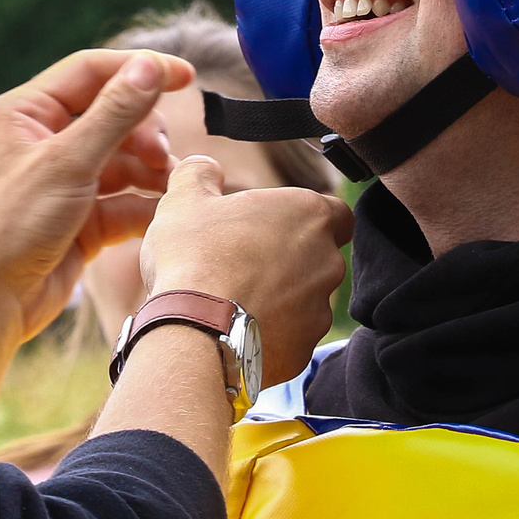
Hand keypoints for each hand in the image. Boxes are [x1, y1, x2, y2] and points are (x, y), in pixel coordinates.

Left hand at [0, 49, 196, 342]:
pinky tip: (165, 212)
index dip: (140, 69)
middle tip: (162, 156)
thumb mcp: (68, 162)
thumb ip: (115, 113)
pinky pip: (124, 199)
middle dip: (146, 132)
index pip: (91, 71)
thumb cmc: (12, 226)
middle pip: (114, 114)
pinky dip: (146, 204)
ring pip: (124, 159)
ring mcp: (63, 180)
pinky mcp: (81, 218)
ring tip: (170, 185)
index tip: (186, 77)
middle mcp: (43, 140)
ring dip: (151, 169)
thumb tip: (150, 66)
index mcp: (26, 112)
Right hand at [139, 157, 351, 389]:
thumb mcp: (184, 200)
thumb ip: (199, 174)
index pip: (335, 213)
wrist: (195, 334)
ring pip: (306, 299)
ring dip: (279, 299)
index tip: (275, 228)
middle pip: (318, 257)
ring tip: (233, 302)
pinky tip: (235, 331)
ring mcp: (320, 309)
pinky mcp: (306, 349)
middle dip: (288, 261)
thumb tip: (204, 168)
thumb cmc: (195, 258)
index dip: (307, 220)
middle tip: (243, 264)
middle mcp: (327, 260)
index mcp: (308, 214)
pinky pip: (292, 337)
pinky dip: (271, 334)